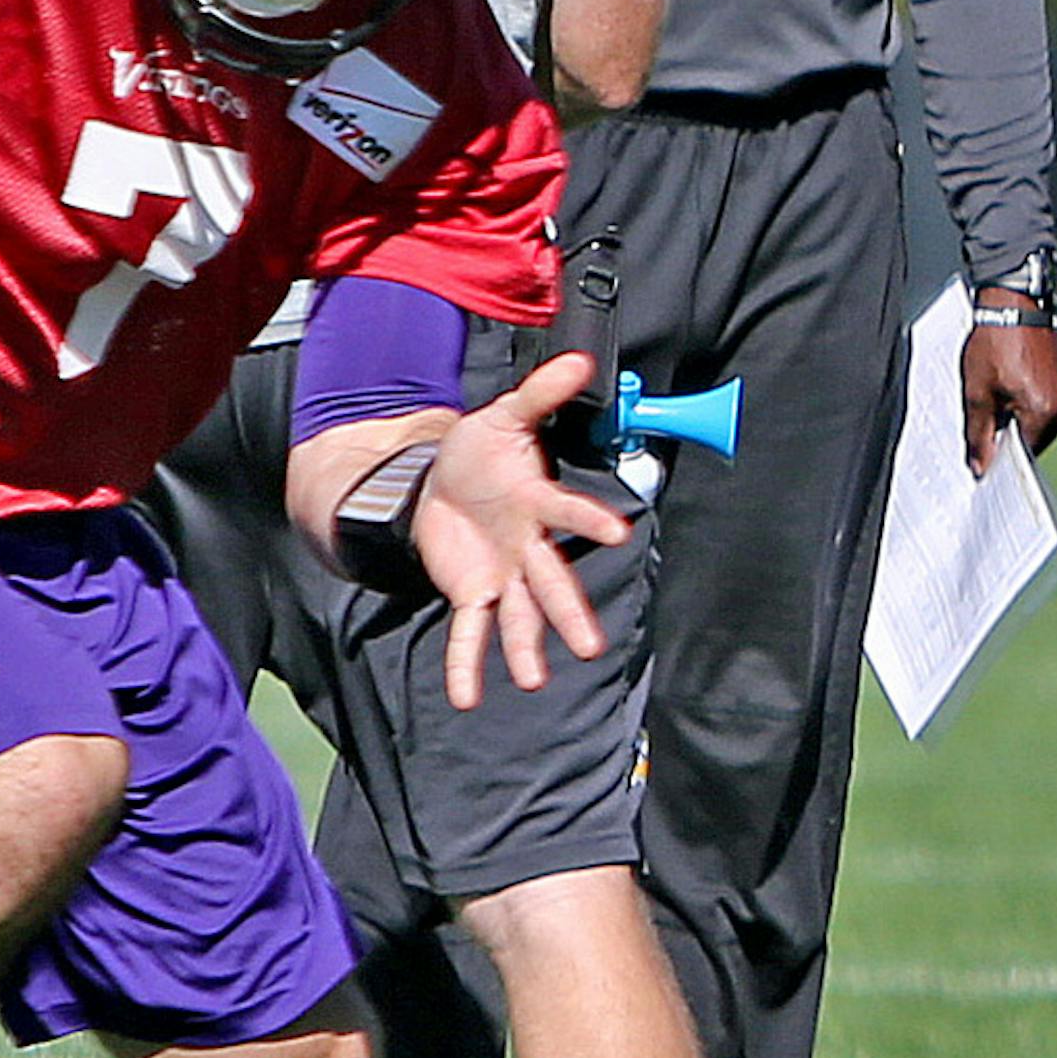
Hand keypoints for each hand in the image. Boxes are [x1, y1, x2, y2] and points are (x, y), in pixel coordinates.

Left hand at [413, 352, 631, 710]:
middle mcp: (526, 546)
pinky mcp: (473, 591)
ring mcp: (502, 574)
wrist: (438, 481)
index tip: (618, 532)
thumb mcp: (503, 415)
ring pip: (519, 615)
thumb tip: (580, 360)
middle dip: (568, 613)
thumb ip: (540, 394)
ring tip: (532, 680)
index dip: (589, 519)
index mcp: (536, 502)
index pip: (565, 511)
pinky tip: (467, 697)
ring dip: (524, 648)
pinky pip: (470, 631)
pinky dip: (466, 663)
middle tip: (592, 647)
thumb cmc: (481, 450)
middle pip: (550, 583)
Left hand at [962, 320, 1056, 475]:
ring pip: (1042, 423)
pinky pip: (1048, 406)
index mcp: (1044, 411)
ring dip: (1020, 418)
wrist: (1013, 302)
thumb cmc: (995, 340)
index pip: (1024, 452)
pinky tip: (1012, 386)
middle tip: (988, 415)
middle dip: (1011, 434)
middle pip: (1035, 439)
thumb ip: (979, 433)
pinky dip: (1030, 404)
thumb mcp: (977, 391)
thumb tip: (980, 465)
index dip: (1002, 454)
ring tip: (1000, 394)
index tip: (986, 454)